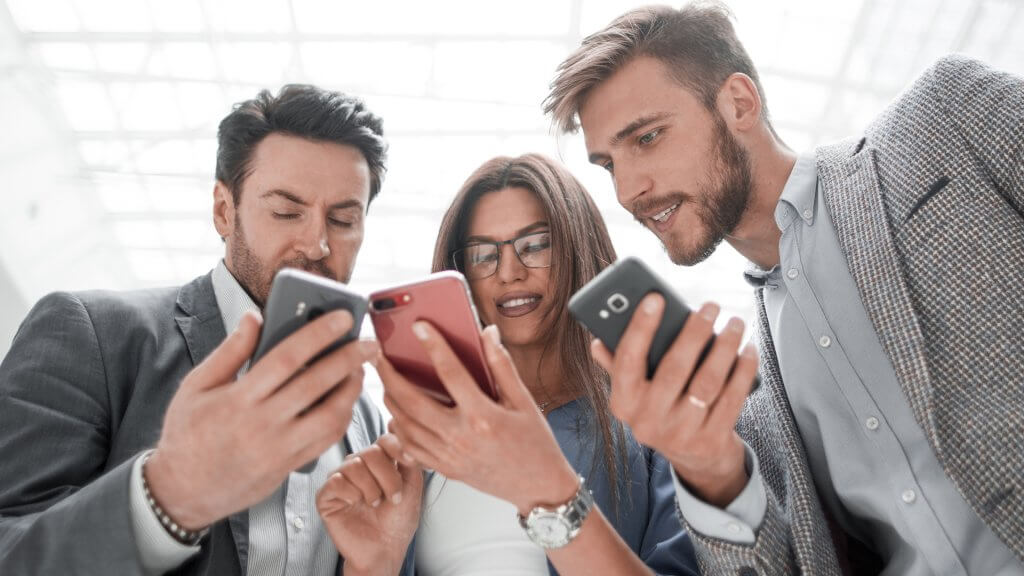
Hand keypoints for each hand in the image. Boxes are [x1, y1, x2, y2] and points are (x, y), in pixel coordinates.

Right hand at [146, 309, 376, 529]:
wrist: (182, 490)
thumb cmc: (187, 432)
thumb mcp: (196, 387)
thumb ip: (229, 351)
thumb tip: (254, 316)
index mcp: (237, 399)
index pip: (287, 358)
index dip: (318, 334)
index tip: (343, 317)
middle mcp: (261, 424)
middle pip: (316, 385)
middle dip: (349, 359)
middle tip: (370, 342)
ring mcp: (278, 449)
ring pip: (329, 417)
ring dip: (351, 391)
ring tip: (360, 370)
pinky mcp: (288, 467)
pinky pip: (326, 440)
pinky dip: (342, 417)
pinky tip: (346, 399)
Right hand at [317, 434, 422, 575]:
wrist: (385, 549)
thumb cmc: (398, 520)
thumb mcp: (412, 485)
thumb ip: (409, 456)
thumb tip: (397, 424)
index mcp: (379, 461)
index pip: (385, 439)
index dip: (397, 447)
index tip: (408, 462)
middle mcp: (359, 465)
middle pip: (372, 451)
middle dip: (388, 477)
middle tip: (393, 497)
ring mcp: (341, 479)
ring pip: (354, 465)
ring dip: (371, 488)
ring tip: (374, 504)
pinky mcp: (326, 495)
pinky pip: (335, 481)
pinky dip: (351, 493)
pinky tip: (356, 504)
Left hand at [379, 323, 577, 514]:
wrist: (538, 487)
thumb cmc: (535, 444)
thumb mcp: (524, 401)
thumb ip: (502, 366)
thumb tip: (488, 333)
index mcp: (483, 416)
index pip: (451, 373)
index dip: (433, 346)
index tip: (419, 326)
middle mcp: (461, 437)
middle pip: (412, 401)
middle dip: (390, 375)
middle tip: (379, 356)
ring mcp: (449, 456)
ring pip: (405, 425)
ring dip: (390, 401)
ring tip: (385, 381)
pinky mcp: (444, 469)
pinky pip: (410, 448)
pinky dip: (398, 429)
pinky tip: (397, 415)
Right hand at [592, 294, 758, 507]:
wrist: (693, 457)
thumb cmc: (661, 408)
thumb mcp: (636, 391)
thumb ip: (619, 365)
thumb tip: (598, 341)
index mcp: (623, 403)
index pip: (627, 360)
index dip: (640, 327)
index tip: (655, 297)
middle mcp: (647, 421)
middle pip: (674, 368)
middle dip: (694, 332)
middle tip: (710, 306)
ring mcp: (680, 434)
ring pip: (707, 382)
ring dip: (724, 348)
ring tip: (734, 323)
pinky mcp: (710, 440)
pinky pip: (731, 398)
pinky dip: (742, 371)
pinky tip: (747, 349)